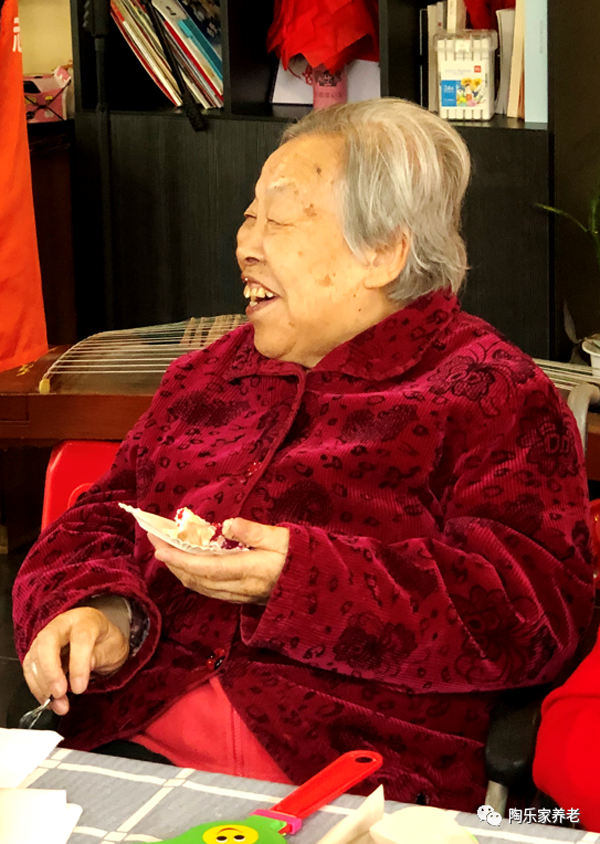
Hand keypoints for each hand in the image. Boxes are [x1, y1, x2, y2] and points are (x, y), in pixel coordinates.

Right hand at [23, 607, 129, 714]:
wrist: (101, 639)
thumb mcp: (113, 649)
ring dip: (42, 684)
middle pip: (48, 641)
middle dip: (51, 671)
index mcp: (86, 620)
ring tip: (57, 703)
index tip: (80, 688)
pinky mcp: (37, 650)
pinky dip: (36, 686)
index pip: (80, 638)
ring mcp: (47, 636)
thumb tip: (79, 675)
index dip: (78, 665)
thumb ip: (98, 658)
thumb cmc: (107, 642)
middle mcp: (63, 624)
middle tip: (59, 693)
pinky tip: (48, 699)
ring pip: (35, 656)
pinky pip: (30, 668)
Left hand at [148, 517, 289, 603]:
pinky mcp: (242, 598)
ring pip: (201, 588)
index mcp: (250, 570)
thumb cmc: (302, 556)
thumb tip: (226, 524)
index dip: (180, 559)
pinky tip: (188, 568)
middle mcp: (241, 587)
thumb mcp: (282, 537)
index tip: (159, 547)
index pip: (206, 568)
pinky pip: (211, 591)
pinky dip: (194, 578)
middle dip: (173, 562)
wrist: (320, 586)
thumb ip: (253, 531)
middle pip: (197, 579)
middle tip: (155, 541)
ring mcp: (241, 596)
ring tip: (167, 553)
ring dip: (180, 572)